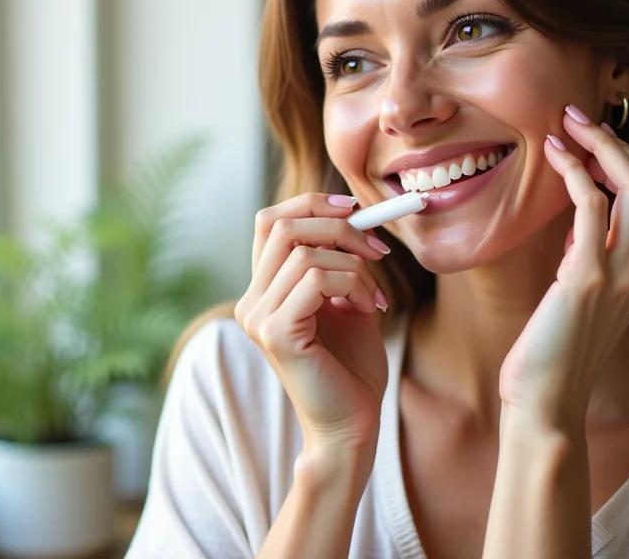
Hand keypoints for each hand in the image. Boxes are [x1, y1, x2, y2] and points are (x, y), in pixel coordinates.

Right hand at [235, 193, 390, 452]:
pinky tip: (372, 310)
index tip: (355, 211)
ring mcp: (258, 318)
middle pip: (281, 225)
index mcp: (263, 292)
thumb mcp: (347, 301)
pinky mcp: (276, 333)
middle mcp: (251, 302)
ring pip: (303, 251)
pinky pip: (315, 279)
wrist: (353, 425)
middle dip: (337, 227)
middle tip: (377, 250)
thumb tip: (352, 217)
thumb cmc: (351, 369)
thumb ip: (340, 262)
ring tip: (377, 296)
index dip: (311, 204)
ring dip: (354, 265)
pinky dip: (353, 284)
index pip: (270, 221)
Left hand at [499, 107, 628, 428]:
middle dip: (616, 141)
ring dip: (599, 146)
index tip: (588, 136)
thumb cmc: (549, 357)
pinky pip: (592, 208)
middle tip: (578, 114)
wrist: (545, 405)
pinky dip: (575, 173)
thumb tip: (575, 229)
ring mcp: (620, 274)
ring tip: (566, 124)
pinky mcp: (589, 279)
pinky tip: (554, 157)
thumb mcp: (574, 300)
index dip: (621, 160)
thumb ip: (584, 264)